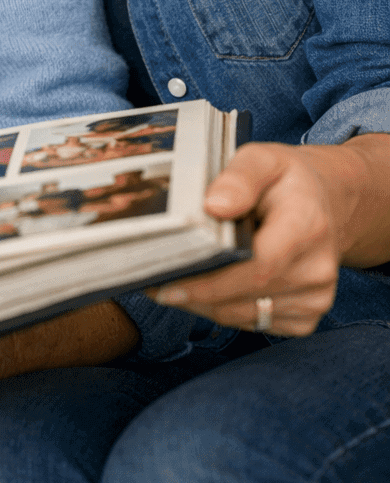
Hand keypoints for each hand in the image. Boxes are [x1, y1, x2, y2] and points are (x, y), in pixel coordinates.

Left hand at [148, 139, 380, 334]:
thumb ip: (239, 178)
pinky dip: (224, 310)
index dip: (209, 282)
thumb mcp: (264, 159)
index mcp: (307, 226)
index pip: (257, 267)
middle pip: (245, 297)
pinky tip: (204, 290)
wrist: (328, 203)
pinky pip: (254, 323)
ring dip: (203, 305)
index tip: (166, 282)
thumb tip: (214, 206)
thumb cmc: (287, 180)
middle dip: (194, 294)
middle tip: (153, 281)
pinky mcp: (305, 317)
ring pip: (243, 316)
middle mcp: (317, 269)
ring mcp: (315, 298)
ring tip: (170, 283)